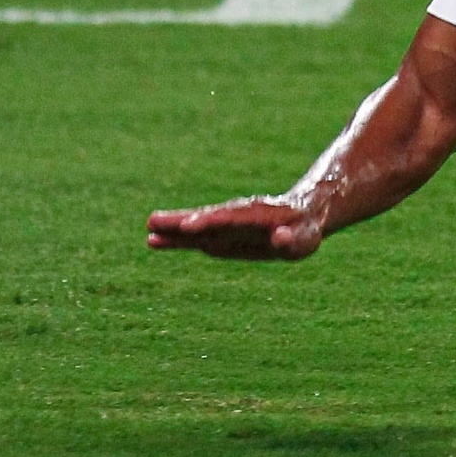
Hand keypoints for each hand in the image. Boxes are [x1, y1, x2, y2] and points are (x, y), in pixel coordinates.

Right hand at [146, 195, 324, 260]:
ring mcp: (226, 224)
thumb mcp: (306, 239)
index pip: (231, 219)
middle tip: (154, 222)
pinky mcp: (219, 233)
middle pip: (207, 217)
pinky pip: (195, 236)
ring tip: (148, 229)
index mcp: (259, 216)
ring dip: (174, 228)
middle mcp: (237, 216)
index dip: (211, 222)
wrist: (301, 215)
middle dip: (183, 221)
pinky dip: (176, 238)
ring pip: (197, 225)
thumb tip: (280, 239)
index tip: (190, 226)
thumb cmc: (305, 231)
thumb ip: (293, 241)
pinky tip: (155, 240)